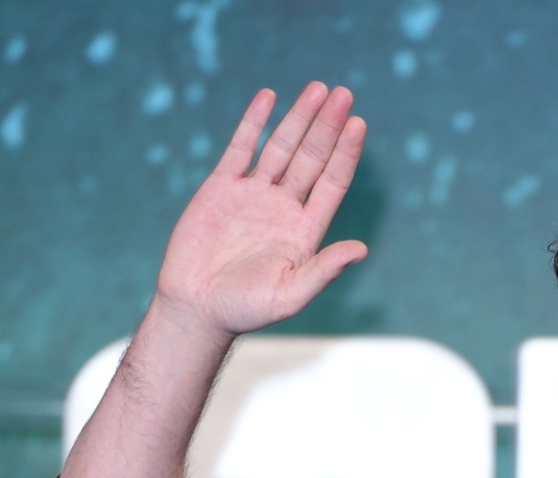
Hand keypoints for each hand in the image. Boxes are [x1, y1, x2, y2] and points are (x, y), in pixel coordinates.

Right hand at [153, 82, 367, 337]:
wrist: (197, 308)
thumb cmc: (245, 309)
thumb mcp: (290, 294)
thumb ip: (324, 270)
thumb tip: (361, 250)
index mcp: (305, 229)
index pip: (332, 183)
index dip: (345, 154)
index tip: (358, 124)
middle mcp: (284, 207)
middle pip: (312, 158)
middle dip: (327, 126)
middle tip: (344, 93)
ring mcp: (253, 194)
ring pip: (281, 147)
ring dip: (299, 118)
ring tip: (318, 88)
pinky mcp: (221, 188)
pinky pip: (240, 148)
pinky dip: (254, 122)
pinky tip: (269, 97)